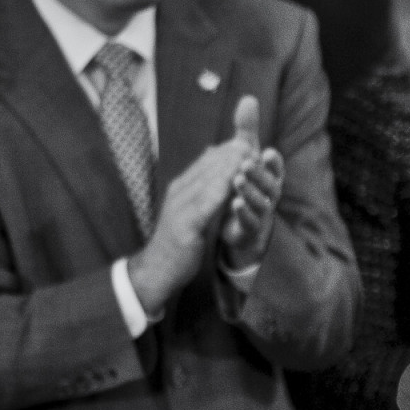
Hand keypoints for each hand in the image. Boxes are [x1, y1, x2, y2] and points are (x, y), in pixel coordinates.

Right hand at [128, 137, 252, 313]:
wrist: (159, 269)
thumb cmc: (179, 238)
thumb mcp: (190, 207)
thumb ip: (201, 183)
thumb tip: (211, 153)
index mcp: (181, 187)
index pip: (205, 162)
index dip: (227, 151)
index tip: (247, 140)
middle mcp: (178, 193)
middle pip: (206, 168)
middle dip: (230, 155)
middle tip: (251, 143)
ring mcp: (179, 209)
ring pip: (206, 183)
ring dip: (227, 170)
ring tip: (246, 158)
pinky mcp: (184, 226)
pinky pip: (203, 206)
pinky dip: (219, 194)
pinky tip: (234, 187)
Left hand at [220, 96, 282, 268]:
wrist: (243, 225)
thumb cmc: (249, 185)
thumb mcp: (247, 156)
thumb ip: (248, 130)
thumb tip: (249, 97)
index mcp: (270, 176)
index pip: (275, 167)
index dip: (273, 161)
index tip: (267, 151)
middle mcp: (270, 194)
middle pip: (270, 184)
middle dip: (259, 173)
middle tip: (246, 164)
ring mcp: (262, 212)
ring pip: (261, 202)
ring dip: (250, 191)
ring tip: (237, 181)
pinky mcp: (251, 229)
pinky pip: (250, 221)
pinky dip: (244, 213)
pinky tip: (233, 204)